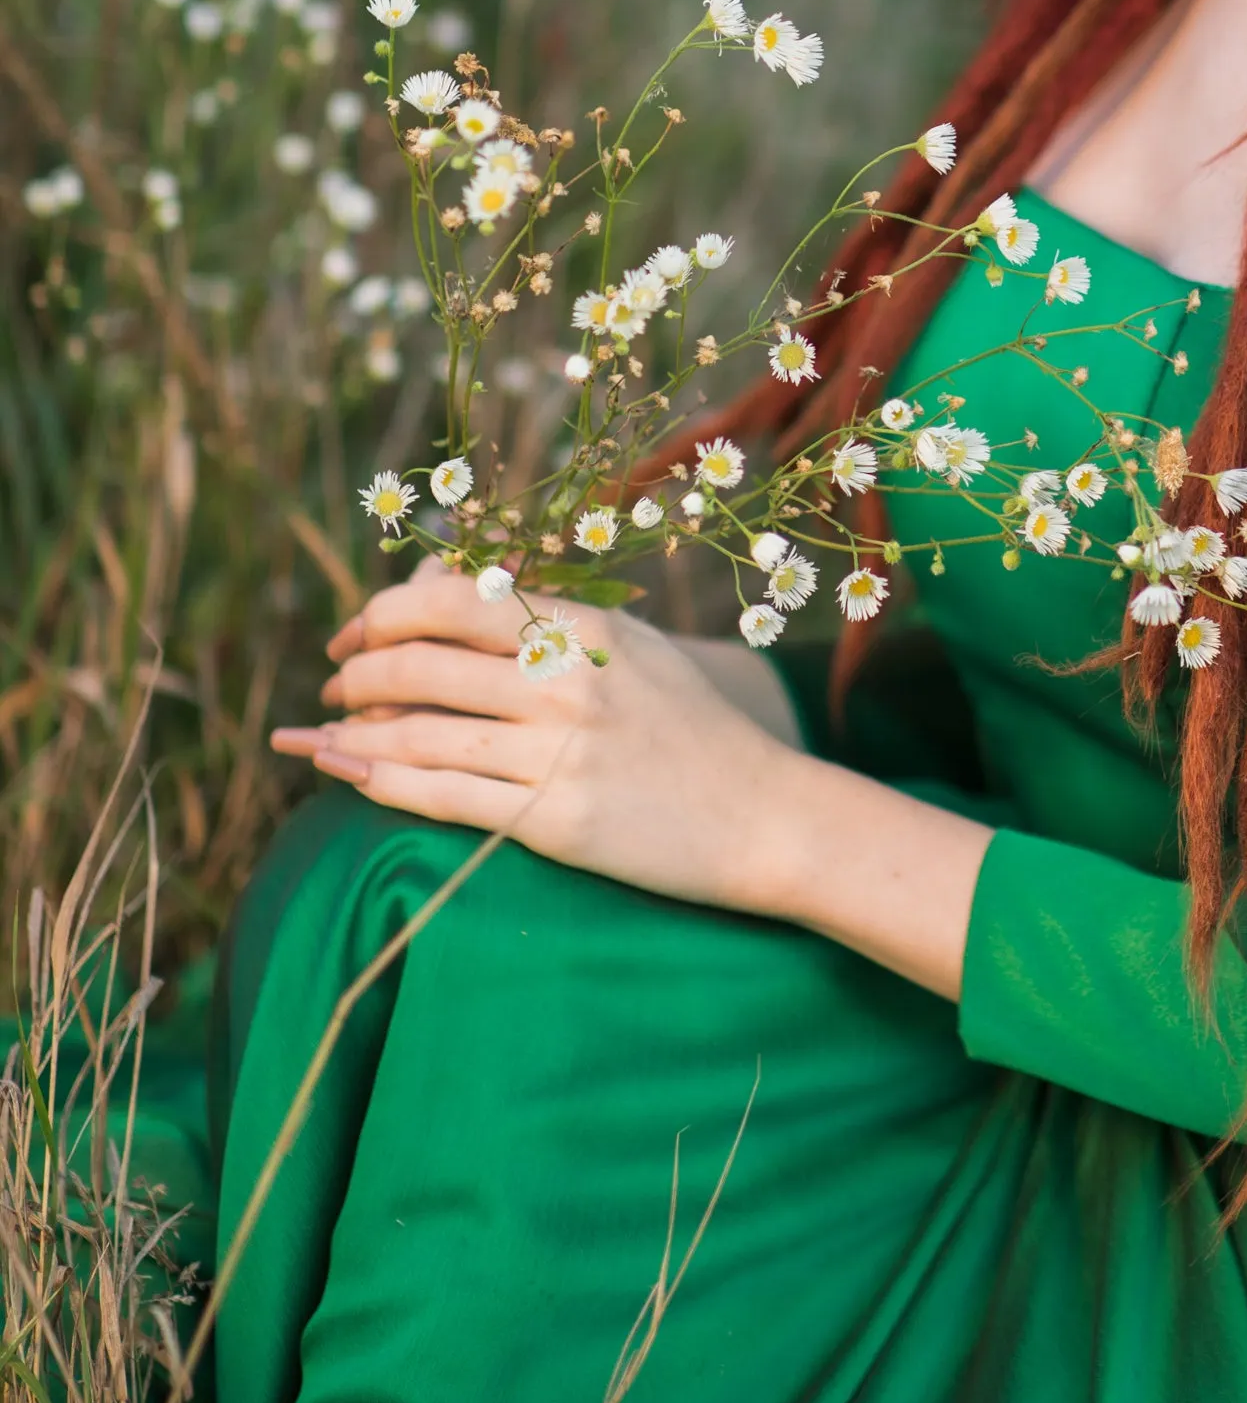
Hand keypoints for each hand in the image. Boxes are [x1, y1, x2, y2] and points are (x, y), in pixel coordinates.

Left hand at [273, 561, 810, 915]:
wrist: (763, 817)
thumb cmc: (690, 726)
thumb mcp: (631, 646)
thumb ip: (547, 612)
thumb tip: (447, 580)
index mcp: (585, 628)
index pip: (452, 602)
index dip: (382, 613)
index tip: (354, 633)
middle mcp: (567, 683)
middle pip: (420, 665)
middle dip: (355, 673)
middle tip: (333, 684)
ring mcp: (560, 755)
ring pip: (419, 733)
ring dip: (352, 731)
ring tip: (327, 734)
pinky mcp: (554, 822)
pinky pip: (441, 797)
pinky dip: (380, 780)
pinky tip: (347, 772)